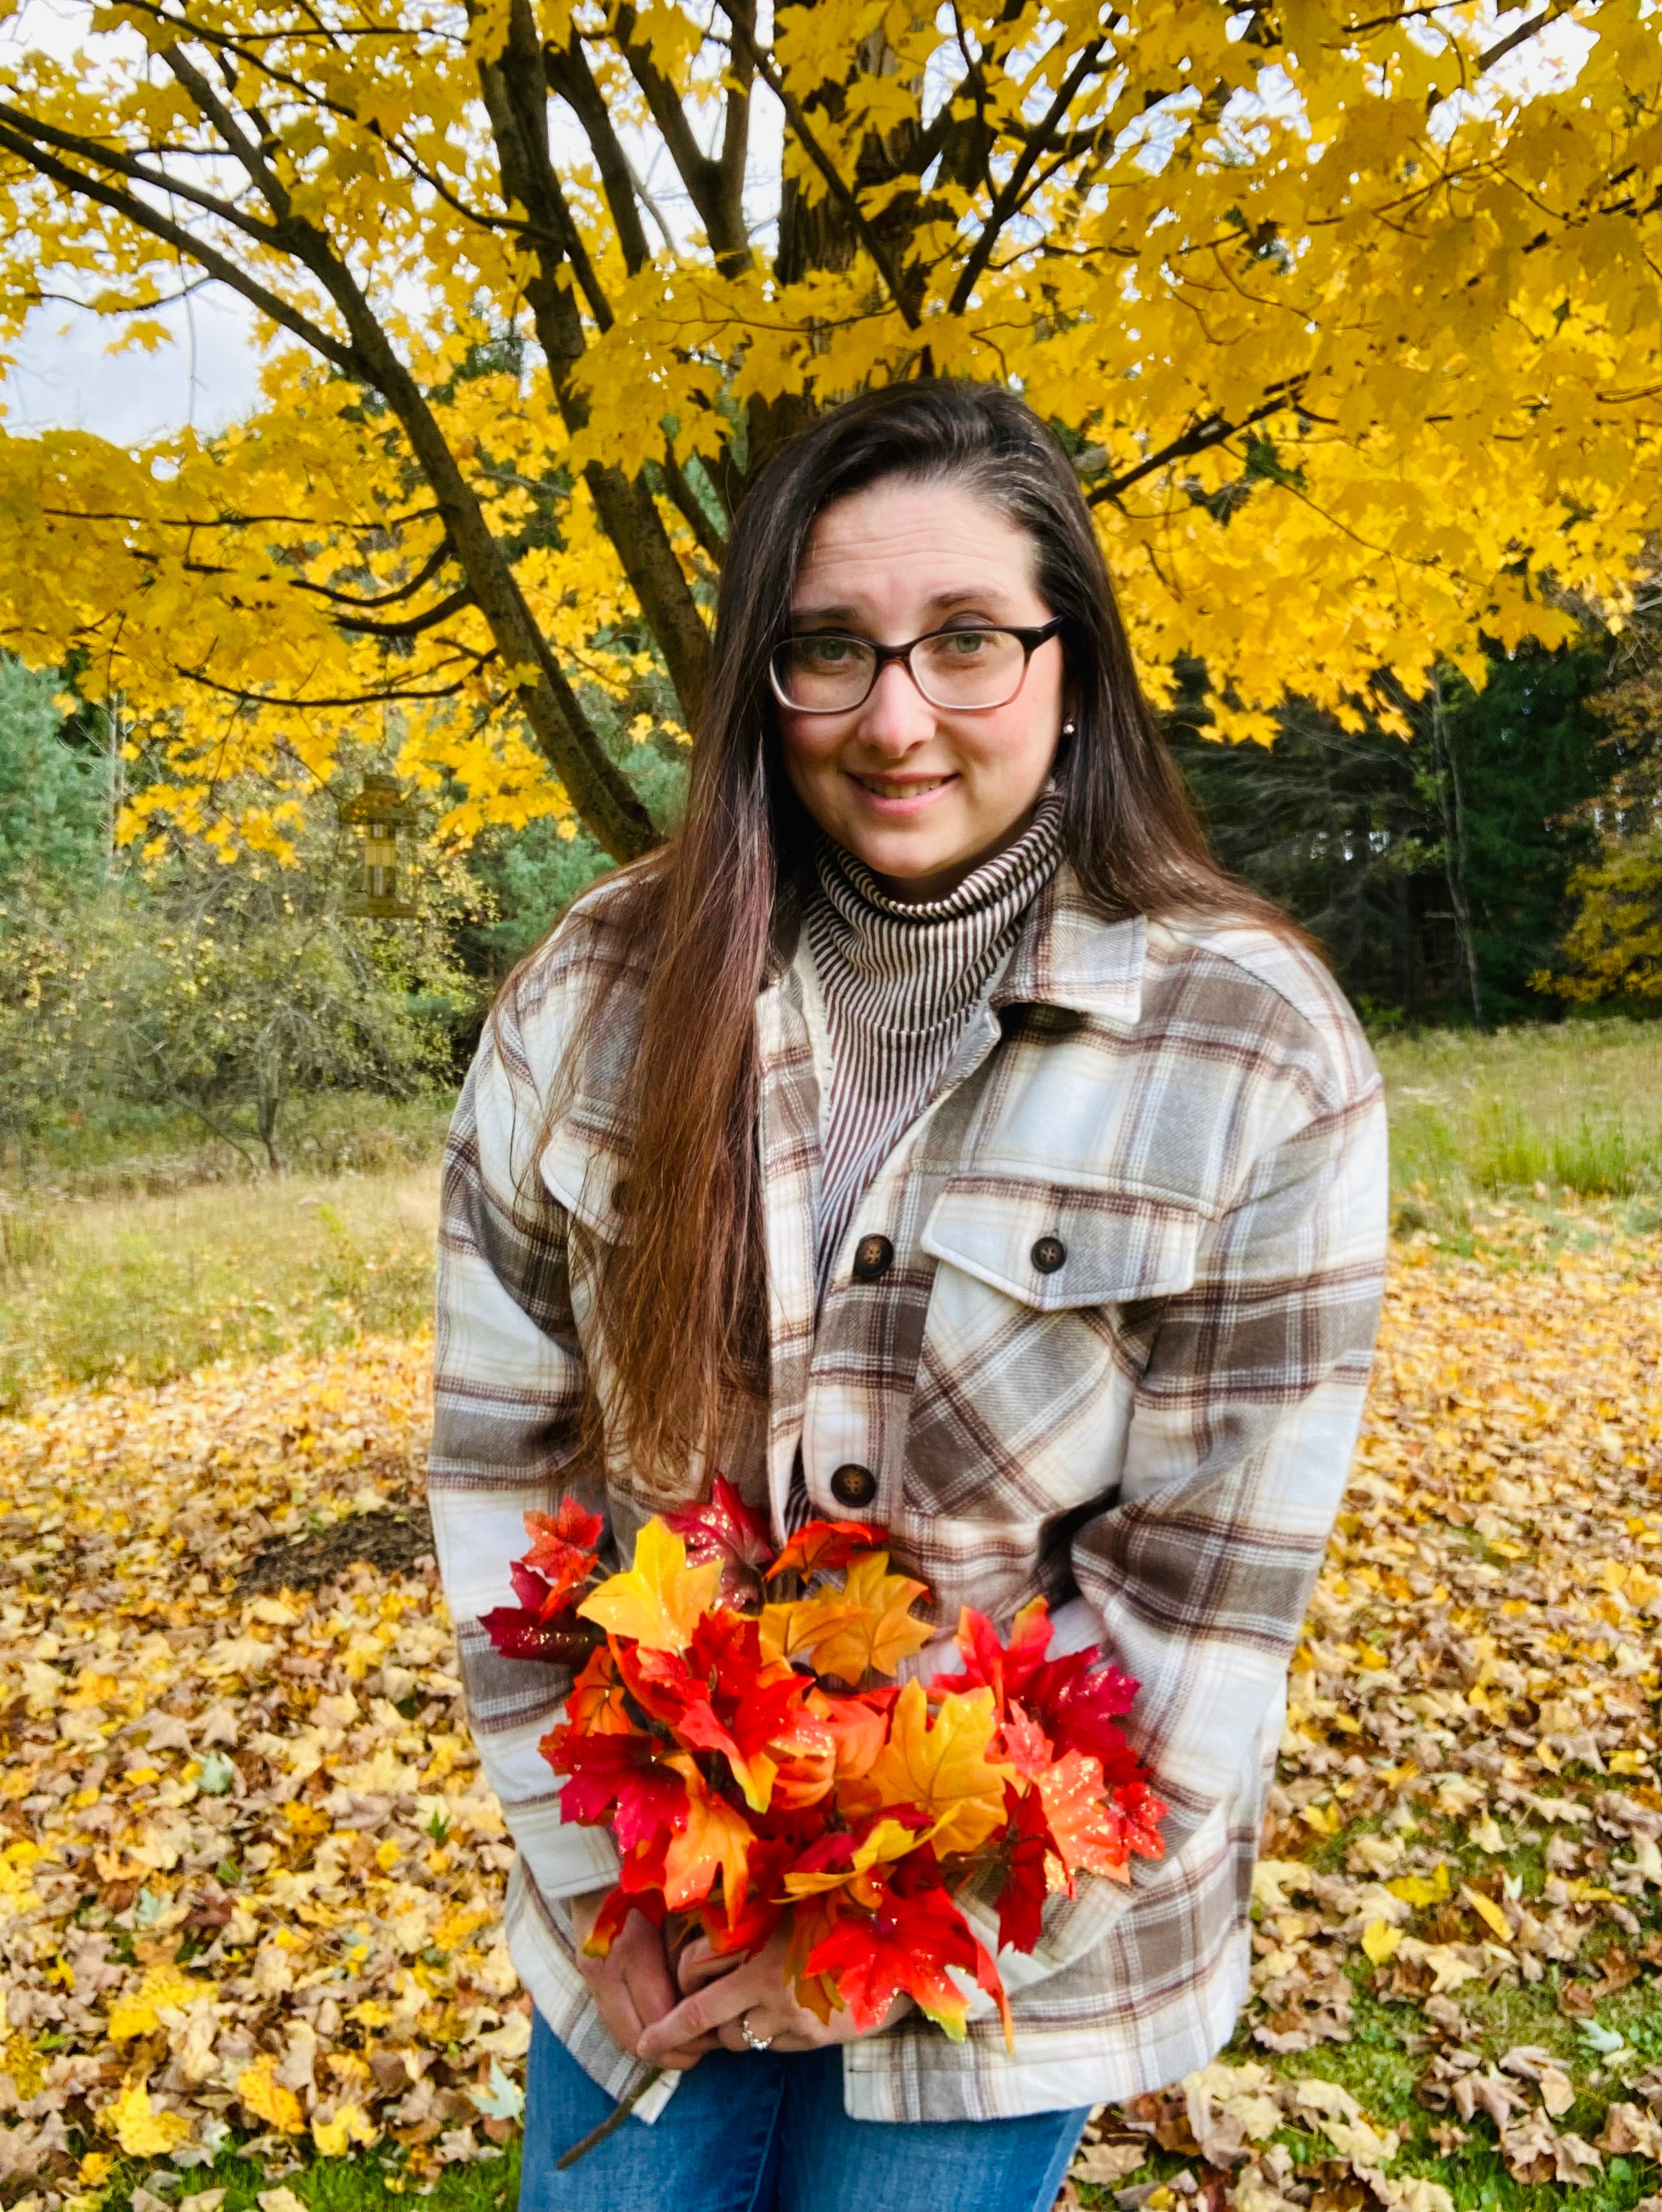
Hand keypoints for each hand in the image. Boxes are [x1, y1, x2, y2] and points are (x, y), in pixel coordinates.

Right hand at [567, 1889, 715, 2071]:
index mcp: (633, 1952)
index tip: (716, 2039)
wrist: (593, 1861)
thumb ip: (691, 1946)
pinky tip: (660, 2031)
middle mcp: (607, 1972)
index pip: (660, 2017)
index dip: (689, 2036)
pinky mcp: (585, 1978)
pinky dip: (635, 2033)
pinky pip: (611, 2020)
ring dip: (652, 2049)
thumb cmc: (646, 1876)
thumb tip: (721, 1986)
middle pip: (637, 2038)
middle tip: (702, 2054)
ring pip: (620, 2035)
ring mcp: (591, 1977)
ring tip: (685, 2049)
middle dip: (670, 2054)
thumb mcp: (674, 1904)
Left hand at [637, 1921, 909, 2061]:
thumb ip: (750, 1921)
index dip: (674, 1990)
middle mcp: (768, 1980)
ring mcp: (792, 2013)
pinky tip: (782, 2015)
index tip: (661, 2009)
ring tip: (742, 2012)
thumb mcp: (788, 1906)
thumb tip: (703, 1938)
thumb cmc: (841, 1910)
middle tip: (649, 2045)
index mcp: (757, 1940)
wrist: (903, 1940)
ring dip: (730, 2031)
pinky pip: (773, 2047)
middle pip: (702, 2017)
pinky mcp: (814, 2037)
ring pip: (737, 2039)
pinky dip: (767, 2037)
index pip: (691, 1970)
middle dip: (672, 2035)